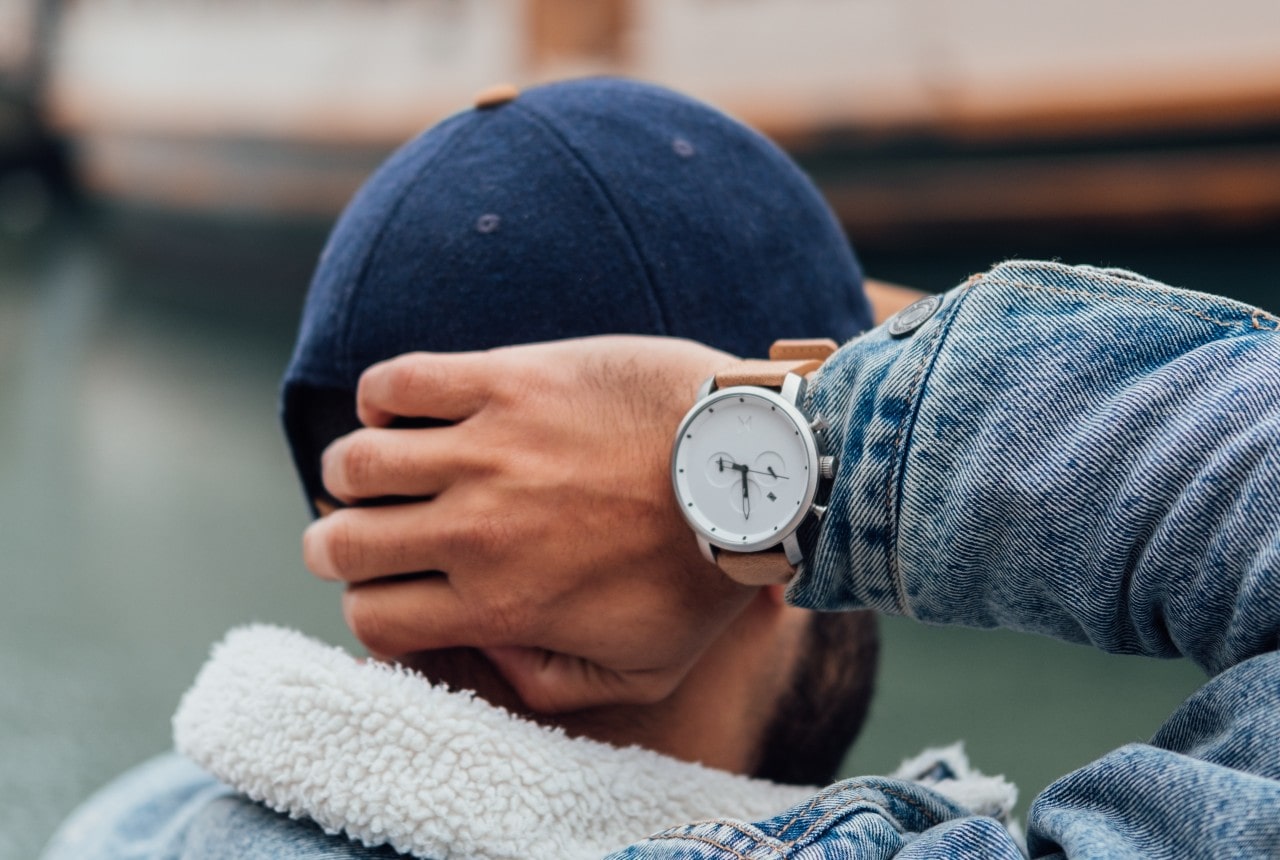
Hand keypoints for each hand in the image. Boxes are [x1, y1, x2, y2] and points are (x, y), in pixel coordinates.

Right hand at [302, 336, 755, 712]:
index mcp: (501, 604)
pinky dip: (382, 397)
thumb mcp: (643, 670)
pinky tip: (410, 409)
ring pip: (355, 461)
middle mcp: (478, 530)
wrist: (754, 469)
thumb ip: (553, 684)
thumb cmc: (705, 573)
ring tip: (381, 468)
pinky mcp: (511, 379)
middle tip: (361, 531)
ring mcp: (489, 449)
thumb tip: (488, 658)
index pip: (374, 617)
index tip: (392, 590)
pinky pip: (399, 381)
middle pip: (344, 542)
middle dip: (336, 544)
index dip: (369, 609)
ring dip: (352, 470)